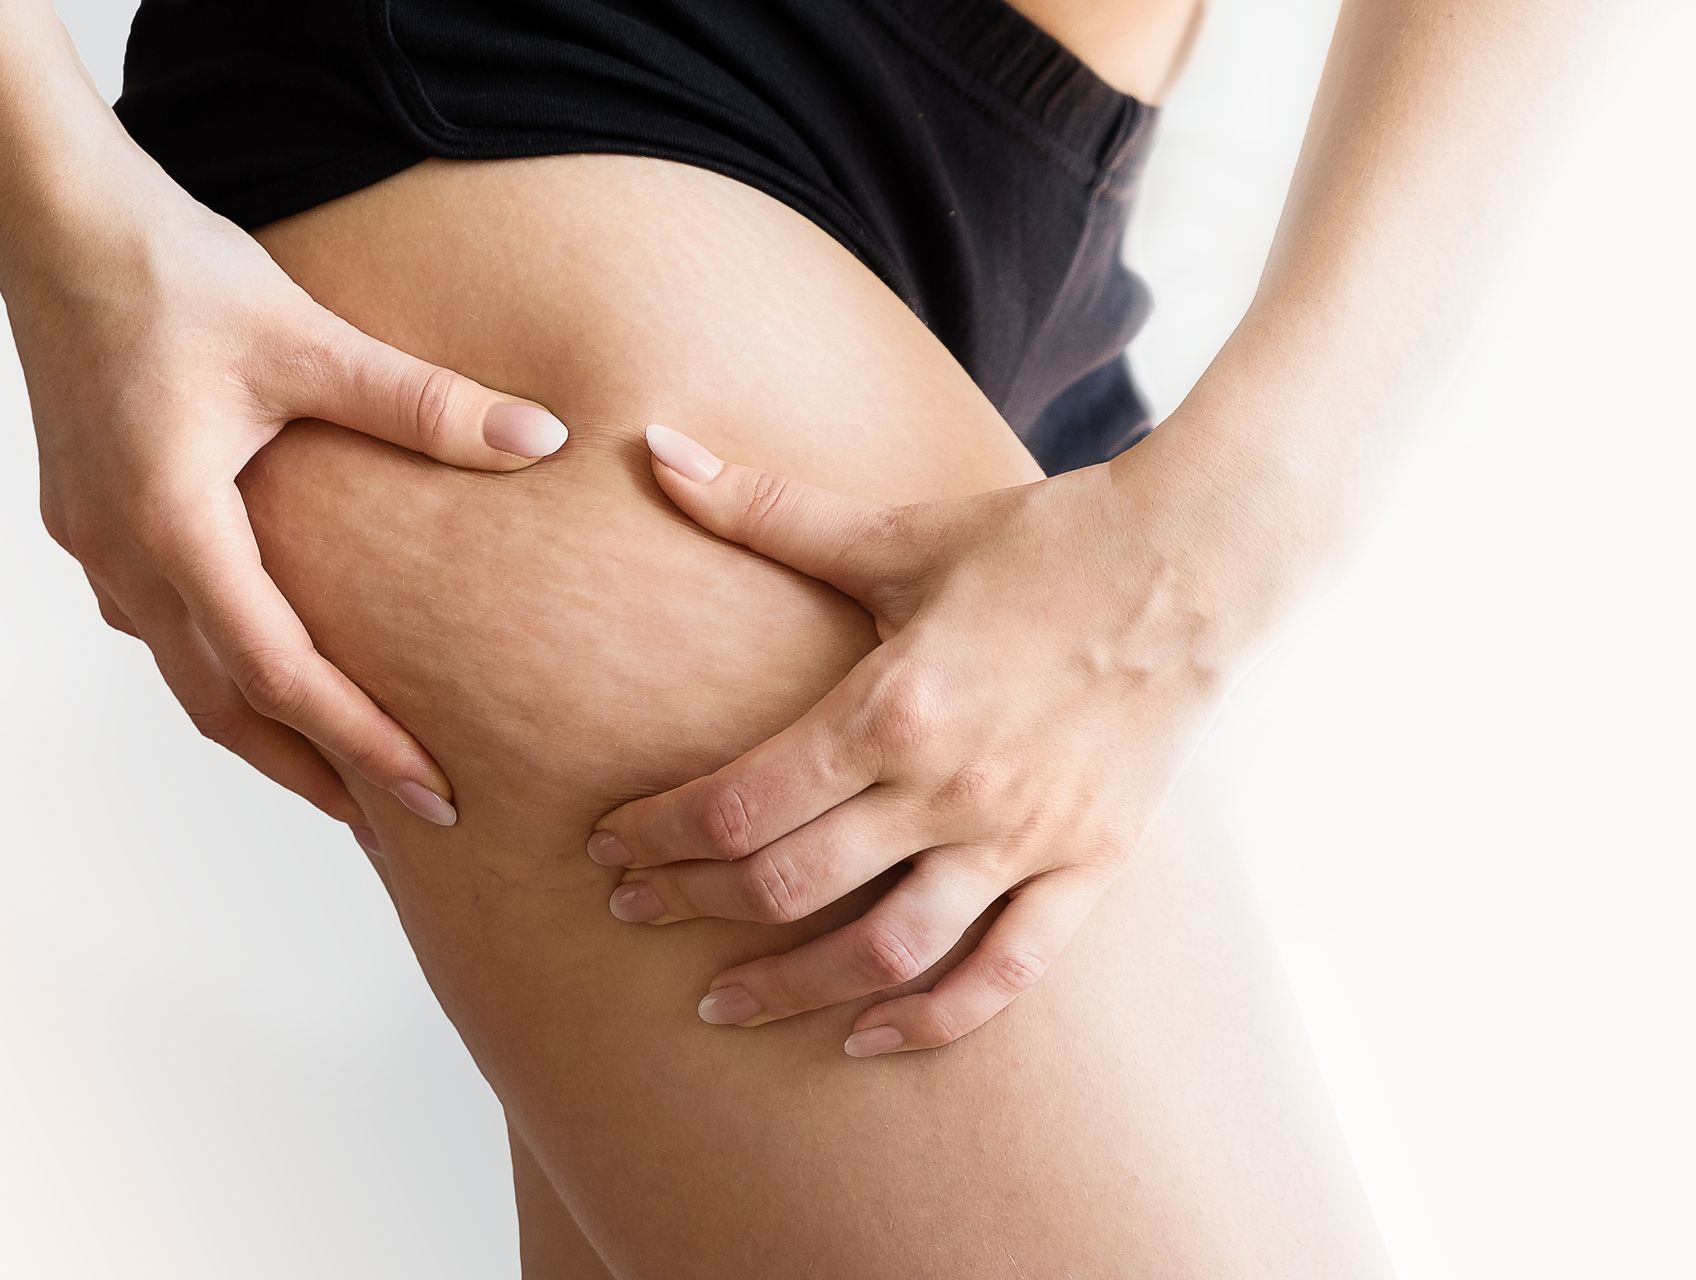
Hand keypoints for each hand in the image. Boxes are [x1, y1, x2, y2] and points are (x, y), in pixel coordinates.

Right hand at [8, 188, 567, 844]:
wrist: (54, 222)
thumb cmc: (174, 273)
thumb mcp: (308, 337)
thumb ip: (425, 402)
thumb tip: (544, 437)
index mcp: (173, 525)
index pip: (280, 675)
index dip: (362, 744)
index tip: (436, 799)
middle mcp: (122, 556)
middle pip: (225, 708)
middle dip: (316, 774)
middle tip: (398, 829)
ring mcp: (95, 545)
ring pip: (185, 677)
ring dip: (264, 733)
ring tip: (343, 777)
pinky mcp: (90, 520)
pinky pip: (160, 629)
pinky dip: (222, 672)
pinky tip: (268, 674)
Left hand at [590, 422, 1295, 1054]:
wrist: (1196, 563)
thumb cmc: (1037, 542)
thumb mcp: (897, 530)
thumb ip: (766, 509)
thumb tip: (652, 450)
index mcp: (893, 706)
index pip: (738, 805)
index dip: (656, 837)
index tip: (608, 848)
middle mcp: (951, 788)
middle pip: (786, 885)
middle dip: (691, 906)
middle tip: (631, 913)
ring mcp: (1023, 839)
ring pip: (884, 951)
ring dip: (790, 988)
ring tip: (721, 1004)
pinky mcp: (1087, 866)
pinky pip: (1005, 974)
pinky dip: (933, 1020)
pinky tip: (867, 1038)